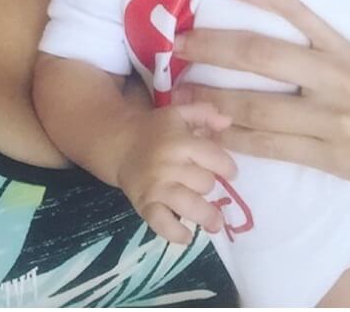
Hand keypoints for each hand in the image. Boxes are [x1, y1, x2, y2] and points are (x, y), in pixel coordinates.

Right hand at [116, 102, 235, 244]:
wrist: (120, 144)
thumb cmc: (156, 130)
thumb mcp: (178, 114)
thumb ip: (204, 113)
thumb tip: (227, 121)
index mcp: (180, 141)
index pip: (215, 158)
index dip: (227, 167)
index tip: (230, 173)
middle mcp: (169, 164)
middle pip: (204, 183)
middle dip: (211, 186)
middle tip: (207, 186)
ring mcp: (156, 186)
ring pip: (189, 205)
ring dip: (206, 216)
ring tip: (215, 222)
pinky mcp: (144, 204)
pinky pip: (162, 224)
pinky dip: (176, 233)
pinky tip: (187, 236)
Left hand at [172, 0, 349, 231]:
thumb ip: (325, 39)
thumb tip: (276, 8)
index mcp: (345, 48)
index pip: (297, 9)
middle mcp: (335, 78)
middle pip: (263, 56)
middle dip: (215, 47)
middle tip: (177, 41)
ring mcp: (330, 119)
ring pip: (259, 106)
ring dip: (213, 99)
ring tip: (179, 92)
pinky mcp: (327, 156)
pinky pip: (271, 146)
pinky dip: (236, 138)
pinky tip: (210, 132)